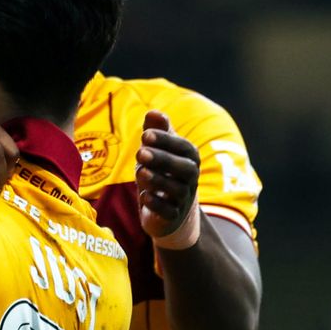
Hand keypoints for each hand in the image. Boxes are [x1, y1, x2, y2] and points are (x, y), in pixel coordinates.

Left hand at [136, 110, 201, 247]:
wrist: (168, 209)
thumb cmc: (161, 171)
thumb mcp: (157, 149)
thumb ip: (156, 131)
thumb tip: (153, 112)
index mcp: (189, 159)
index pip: (184, 147)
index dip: (166, 140)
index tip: (145, 134)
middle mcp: (190, 179)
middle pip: (186, 169)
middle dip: (164, 159)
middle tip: (140, 152)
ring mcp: (182, 199)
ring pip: (177, 191)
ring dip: (158, 180)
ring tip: (140, 172)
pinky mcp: (172, 217)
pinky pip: (169, 212)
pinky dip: (157, 204)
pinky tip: (144, 195)